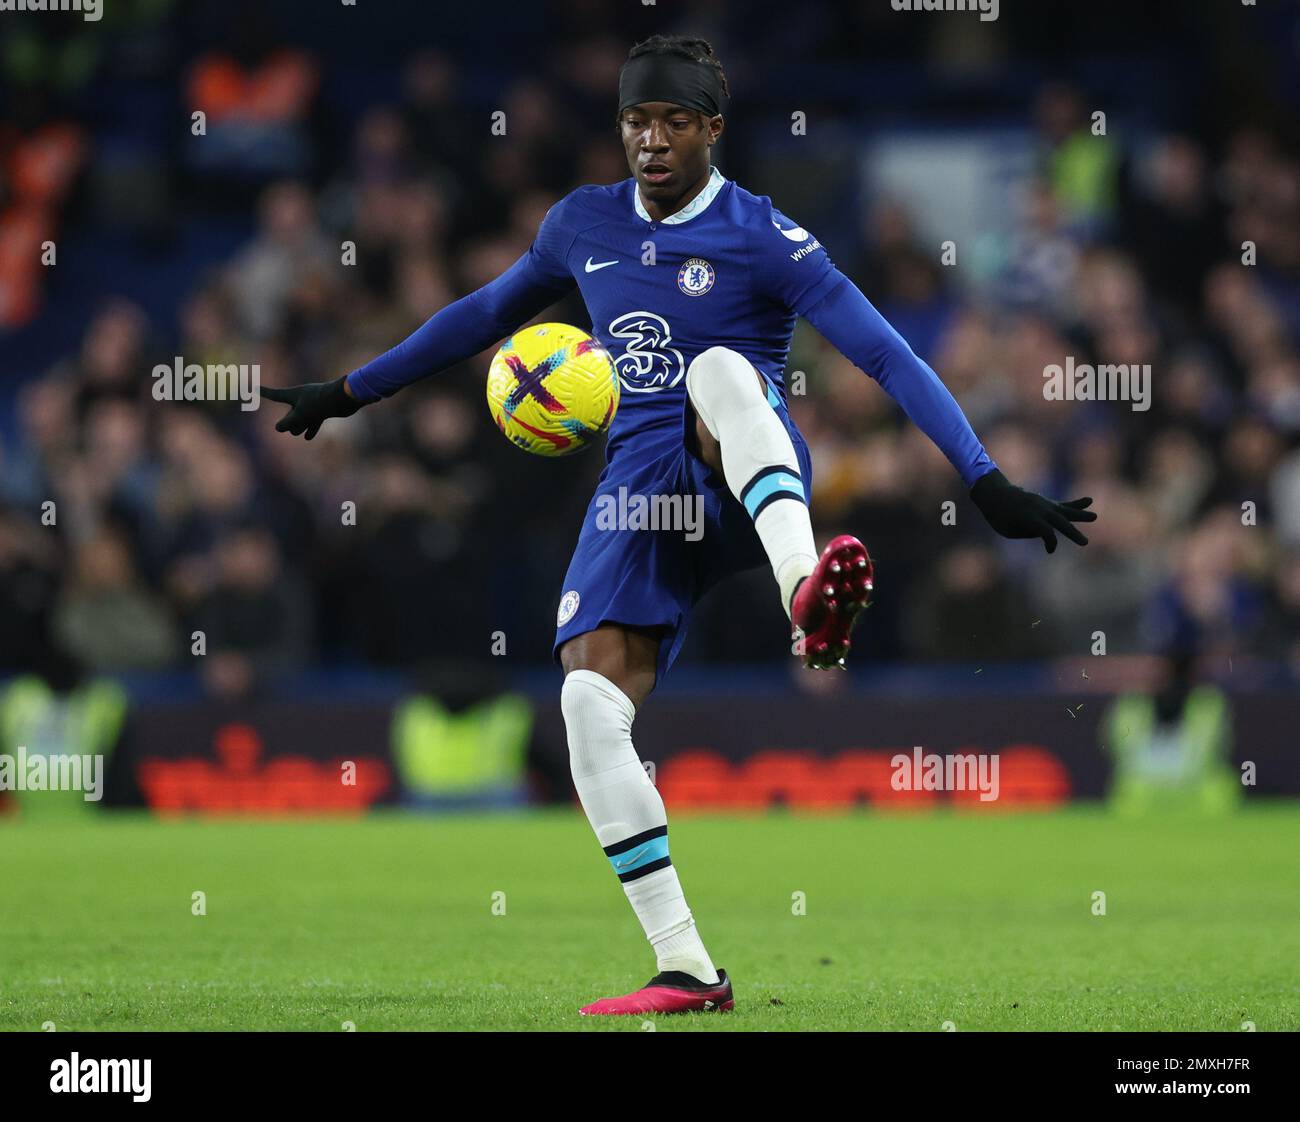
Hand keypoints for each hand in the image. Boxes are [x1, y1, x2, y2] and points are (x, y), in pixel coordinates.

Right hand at [260, 375, 362, 439]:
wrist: (345, 398)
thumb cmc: (321, 404)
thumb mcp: (301, 416)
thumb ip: (287, 424)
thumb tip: (278, 428)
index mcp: (293, 394)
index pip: (274, 394)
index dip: (264, 392)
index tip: (254, 388)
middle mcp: (301, 398)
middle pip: (289, 414)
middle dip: (290, 422)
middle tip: (296, 424)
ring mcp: (312, 404)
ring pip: (300, 419)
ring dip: (300, 427)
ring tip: (304, 432)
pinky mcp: (322, 410)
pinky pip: (312, 421)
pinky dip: (310, 428)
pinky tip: (308, 437)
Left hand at [970, 468, 1095, 552]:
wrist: (996, 494)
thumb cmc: (1000, 517)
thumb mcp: (1010, 530)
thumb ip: (1029, 531)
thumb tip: (1047, 531)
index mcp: (1028, 518)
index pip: (1046, 532)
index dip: (1051, 543)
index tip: (1050, 551)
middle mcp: (1039, 510)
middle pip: (1059, 522)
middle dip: (1072, 533)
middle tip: (1085, 543)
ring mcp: (1044, 504)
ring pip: (1065, 511)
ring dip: (1080, 515)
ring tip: (1095, 517)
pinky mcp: (1047, 503)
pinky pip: (1064, 505)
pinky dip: (1076, 504)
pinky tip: (1089, 501)